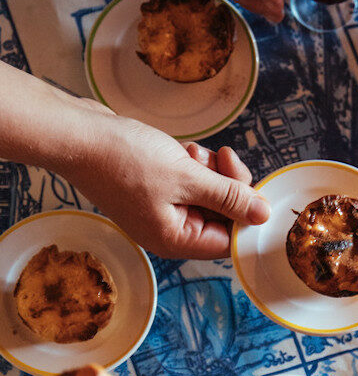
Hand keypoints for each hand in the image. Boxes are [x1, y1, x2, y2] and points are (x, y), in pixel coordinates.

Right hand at [62, 106, 267, 258]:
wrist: (77, 135)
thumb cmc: (124, 159)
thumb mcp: (187, 177)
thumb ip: (228, 197)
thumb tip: (262, 216)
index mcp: (176, 240)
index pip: (230, 241)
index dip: (245, 215)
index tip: (250, 187)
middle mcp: (169, 231)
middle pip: (221, 216)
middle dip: (226, 185)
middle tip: (222, 158)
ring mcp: (160, 210)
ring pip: (207, 194)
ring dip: (209, 170)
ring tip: (191, 153)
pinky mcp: (155, 189)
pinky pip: (188, 182)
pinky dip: (192, 165)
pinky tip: (182, 150)